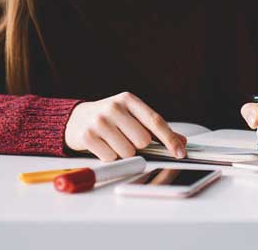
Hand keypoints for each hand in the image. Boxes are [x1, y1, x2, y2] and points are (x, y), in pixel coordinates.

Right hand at [65, 92, 186, 160]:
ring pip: (127, 152)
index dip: (170, 139)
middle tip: (127, 139)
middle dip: (139, 146)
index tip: (180, 152)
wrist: (76, 118)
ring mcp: (100, 121)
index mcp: (128, 100)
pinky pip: (110, 158)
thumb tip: (181, 142)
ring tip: (114, 142)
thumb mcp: (132, 116)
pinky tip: (103, 146)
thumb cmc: (110, 118)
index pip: (155, 121)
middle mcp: (114, 107)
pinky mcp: (87, 136)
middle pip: (142, 140)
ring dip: (124, 153)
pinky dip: (110, 157)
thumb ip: (156, 128)